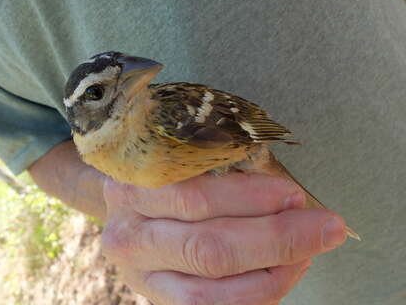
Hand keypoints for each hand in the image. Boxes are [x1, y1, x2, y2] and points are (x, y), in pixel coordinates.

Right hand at [102, 173, 346, 304]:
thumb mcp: (181, 163)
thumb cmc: (167, 179)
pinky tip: (283, 273)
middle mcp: (129, 236)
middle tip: (325, 227)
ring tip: (306, 252)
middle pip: (208, 248)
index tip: (295, 195)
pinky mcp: (158, 302)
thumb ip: (222, 173)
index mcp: (132, 189)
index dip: (250, 199)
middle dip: (276, 239)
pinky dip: (257, 295)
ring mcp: (141, 277)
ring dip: (273, 273)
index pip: (195, 197)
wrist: (130, 215)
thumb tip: (291, 197)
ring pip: (212, 290)